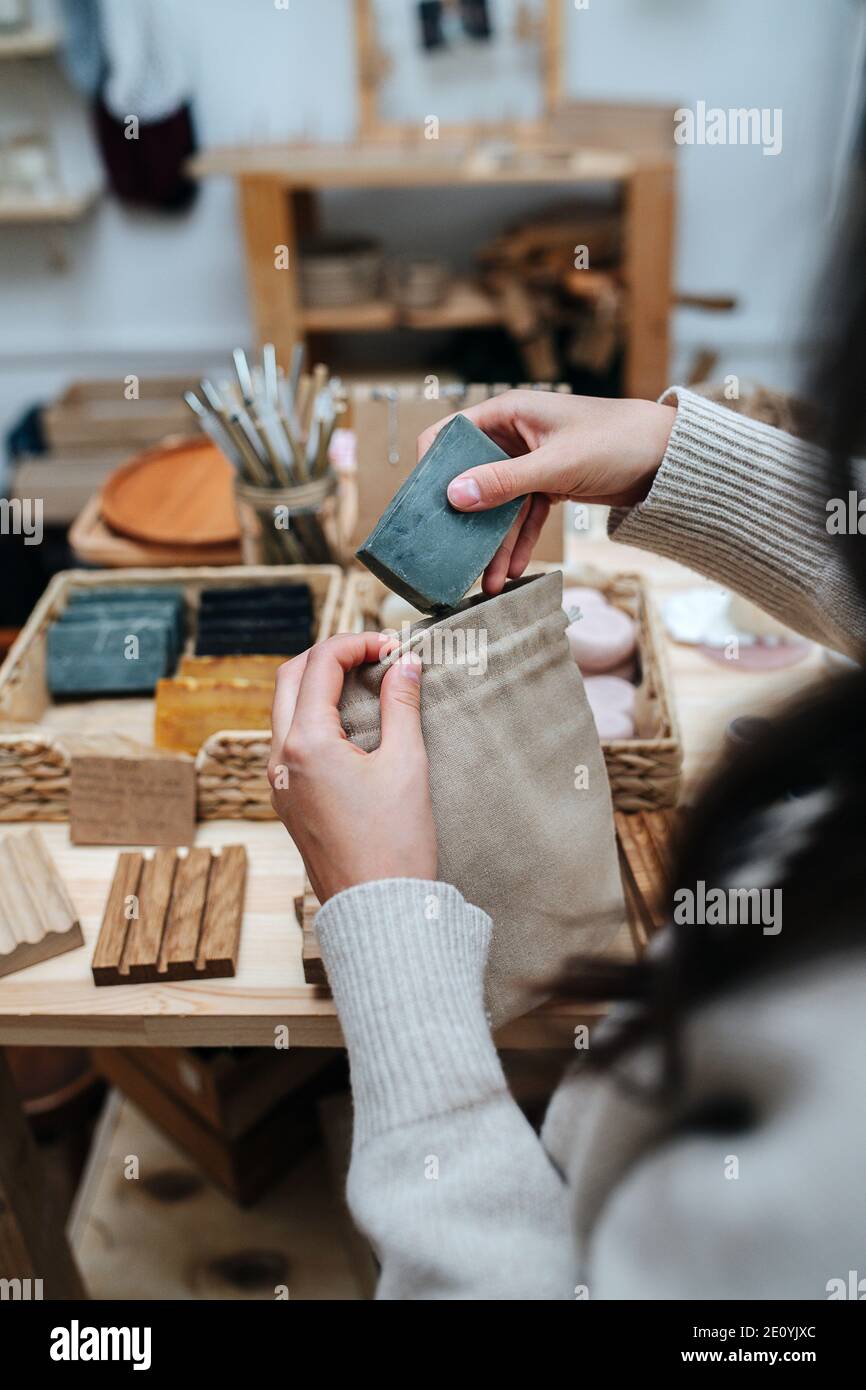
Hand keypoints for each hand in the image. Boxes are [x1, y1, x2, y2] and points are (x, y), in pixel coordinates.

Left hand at [268, 632, 436, 904]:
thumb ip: (402, 705)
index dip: (357, 644)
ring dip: (319, 685)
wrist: (378, 912)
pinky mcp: (289, 800)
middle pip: (289, 677)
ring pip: (285, 709)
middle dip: (329, 656)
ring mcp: (280, 781)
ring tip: (367, 684)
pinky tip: (354, 724)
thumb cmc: (395, 844)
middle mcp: (281, 758)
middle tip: (373, 655)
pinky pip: (290, 740)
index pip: (321, 665)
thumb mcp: (406, 765)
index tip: (394, 648)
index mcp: (306, 743)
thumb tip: (405, 663)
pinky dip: (315, 717)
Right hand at [417, 390, 675, 593]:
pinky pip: (524, 517)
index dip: (433, 467)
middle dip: (464, 520)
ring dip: (493, 543)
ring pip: (499, 505)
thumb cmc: (616, 442)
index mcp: (508, 413)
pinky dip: (519, 542)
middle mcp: (514, 435)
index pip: (452, 435)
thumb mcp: (555, 465)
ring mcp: (531, 462)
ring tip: (486, 582)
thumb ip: (504, 482)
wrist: (668, 458)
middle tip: (449, 555)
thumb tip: (454, 496)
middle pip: (473, 478)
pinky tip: (511, 571)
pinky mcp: (549, 485)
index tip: (423, 505)